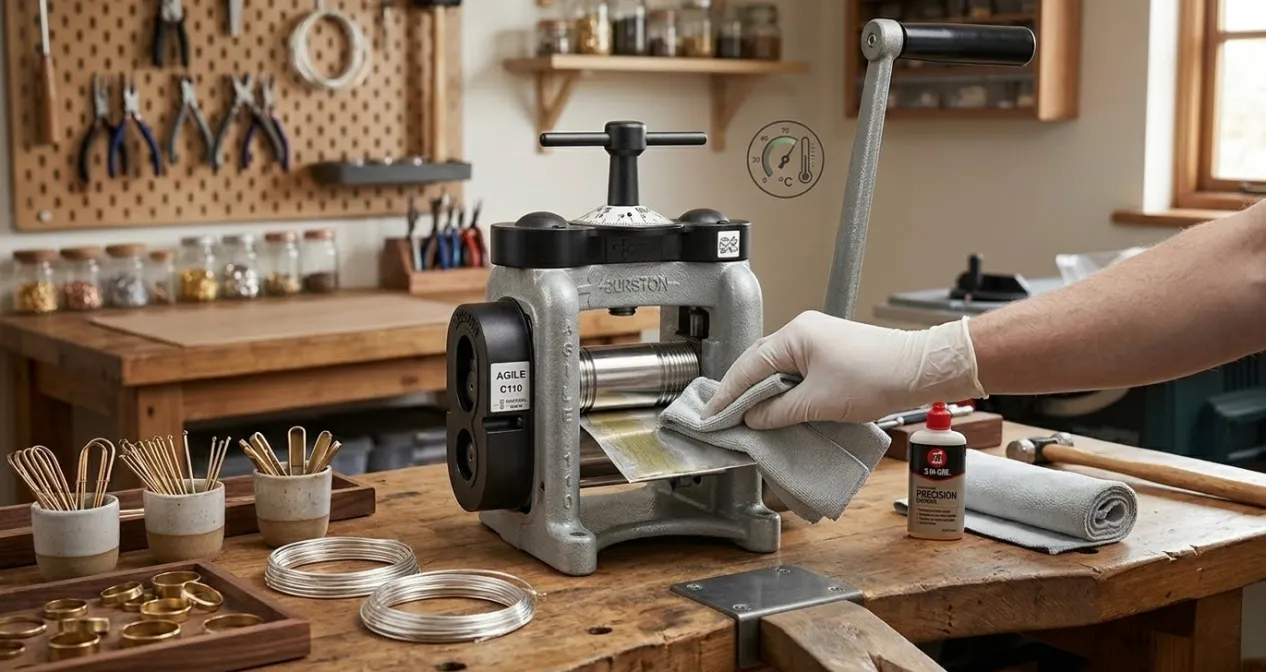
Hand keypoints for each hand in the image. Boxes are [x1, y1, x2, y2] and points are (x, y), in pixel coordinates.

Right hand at [704, 311, 985, 428]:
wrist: (921, 370)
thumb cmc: (876, 378)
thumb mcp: (818, 402)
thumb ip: (779, 411)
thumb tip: (753, 418)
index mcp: (795, 335)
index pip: (748, 366)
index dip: (727, 394)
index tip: (712, 415)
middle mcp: (803, 331)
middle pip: (759, 363)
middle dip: (741, 391)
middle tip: (724, 417)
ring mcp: (818, 340)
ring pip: (778, 368)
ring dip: (764, 392)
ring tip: (749, 417)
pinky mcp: (831, 352)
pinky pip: (796, 371)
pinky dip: (783, 389)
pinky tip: (780, 408)